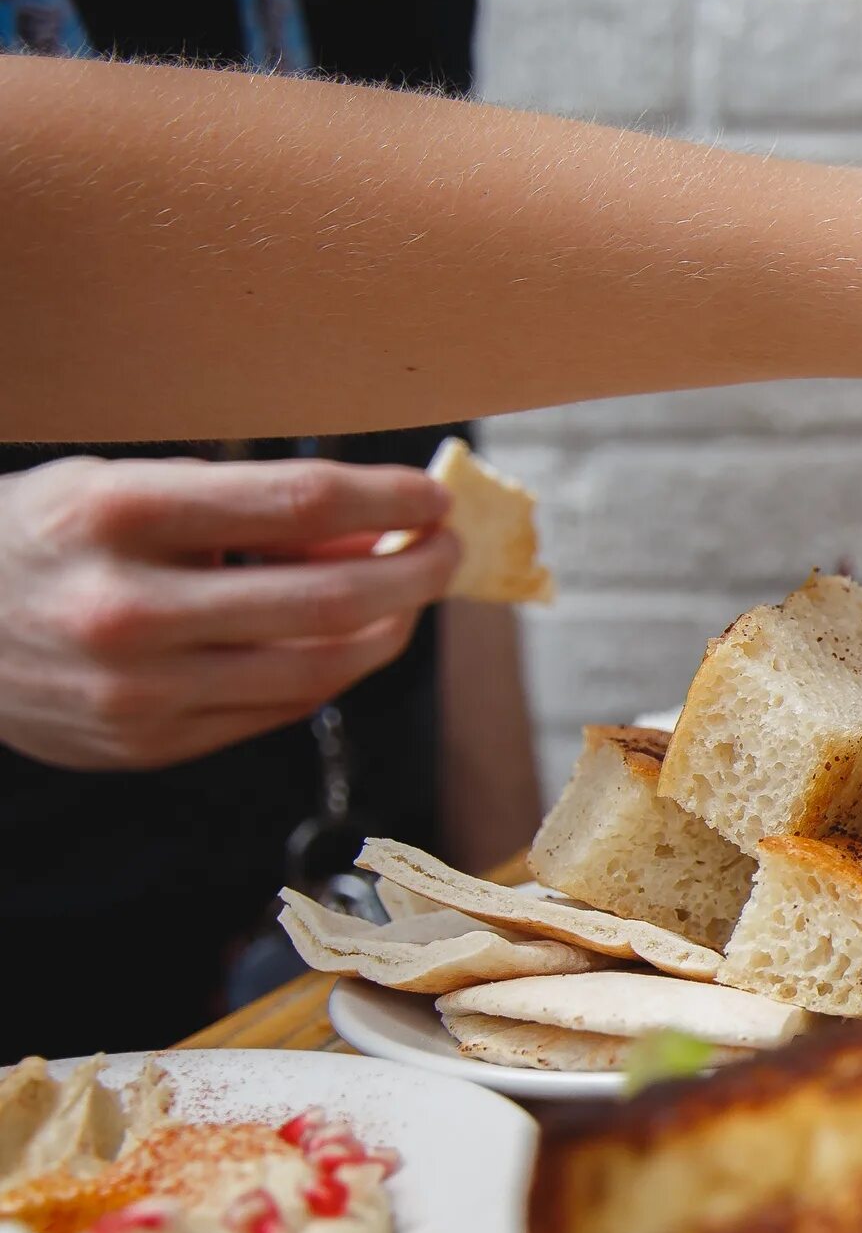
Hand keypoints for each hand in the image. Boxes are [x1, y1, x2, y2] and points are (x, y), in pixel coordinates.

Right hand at [0, 455, 458, 770]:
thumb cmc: (42, 539)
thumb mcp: (122, 488)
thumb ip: (244, 511)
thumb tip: (375, 533)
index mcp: (115, 515)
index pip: (297, 502)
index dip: (388, 501)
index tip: (432, 498)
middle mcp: (126, 608)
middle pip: (325, 599)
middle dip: (414, 574)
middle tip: (447, 551)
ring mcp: (136, 690)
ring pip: (316, 670)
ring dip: (387, 631)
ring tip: (407, 597)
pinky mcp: (145, 744)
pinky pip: (274, 710)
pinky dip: (328, 671)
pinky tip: (345, 640)